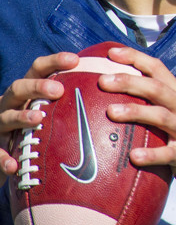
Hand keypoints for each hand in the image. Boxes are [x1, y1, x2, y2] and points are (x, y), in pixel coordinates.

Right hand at [0, 51, 78, 185]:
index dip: (54, 61)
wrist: (5, 154)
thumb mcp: (50, 108)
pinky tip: (13, 165)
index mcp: (27, 90)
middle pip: (18, 87)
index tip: (75, 59)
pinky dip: (3, 158)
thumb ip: (73, 99)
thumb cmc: (37, 125)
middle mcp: (10, 104)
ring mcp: (0, 125)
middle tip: (58, 89)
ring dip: (21, 117)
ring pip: (6, 117)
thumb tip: (115, 90)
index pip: (38, 69)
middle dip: (37, 87)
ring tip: (37, 119)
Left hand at [98, 46, 175, 213]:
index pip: (160, 71)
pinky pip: (170, 154)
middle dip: (130, 81)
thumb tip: (115, 105)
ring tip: (110, 112)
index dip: (137, 58)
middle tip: (102, 80)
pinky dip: (151, 154)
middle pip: (159, 89)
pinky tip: (133, 157)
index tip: (111, 52)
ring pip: (163, 116)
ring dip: (136, 112)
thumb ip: (157, 113)